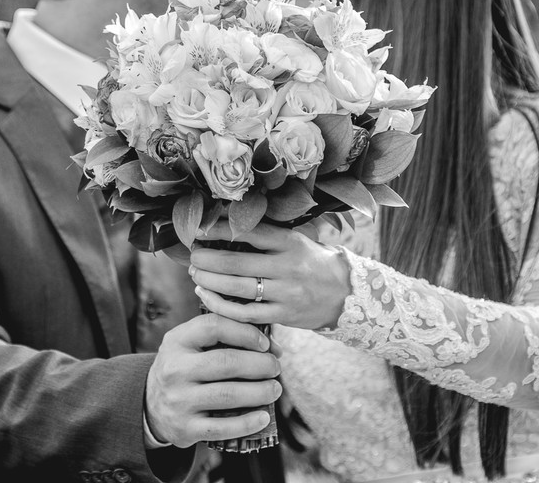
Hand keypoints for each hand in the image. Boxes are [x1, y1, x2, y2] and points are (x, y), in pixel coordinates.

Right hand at [144, 313, 282, 447]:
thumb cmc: (185, 367)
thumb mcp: (192, 345)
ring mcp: (179, 400)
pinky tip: (263, 417)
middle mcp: (175, 369)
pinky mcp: (185, 428)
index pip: (214, 326)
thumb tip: (273, 347)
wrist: (151, 405)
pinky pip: (222, 427)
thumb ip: (227, 337)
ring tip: (275, 389)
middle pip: (227, 363)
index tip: (265, 343)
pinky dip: (248, 423)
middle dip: (260, 365)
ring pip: (228, 395)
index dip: (245, 332)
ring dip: (260, 392)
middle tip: (275, 367)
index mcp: (177, 341)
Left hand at [189, 220, 351, 329]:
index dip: (220, 230)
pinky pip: (245, 314)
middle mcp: (288, 266)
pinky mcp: (283, 316)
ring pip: (237, 288)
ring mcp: (286, 293)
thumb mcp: (297, 240)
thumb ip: (267, 235)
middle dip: (207, 258)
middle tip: (192, 255)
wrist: (346, 294)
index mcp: (290, 242)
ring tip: (195, 273)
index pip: (249, 232)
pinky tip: (206, 296)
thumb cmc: (313, 262)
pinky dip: (220, 305)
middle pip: (236, 262)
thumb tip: (224, 222)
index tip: (200, 228)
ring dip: (209, 280)